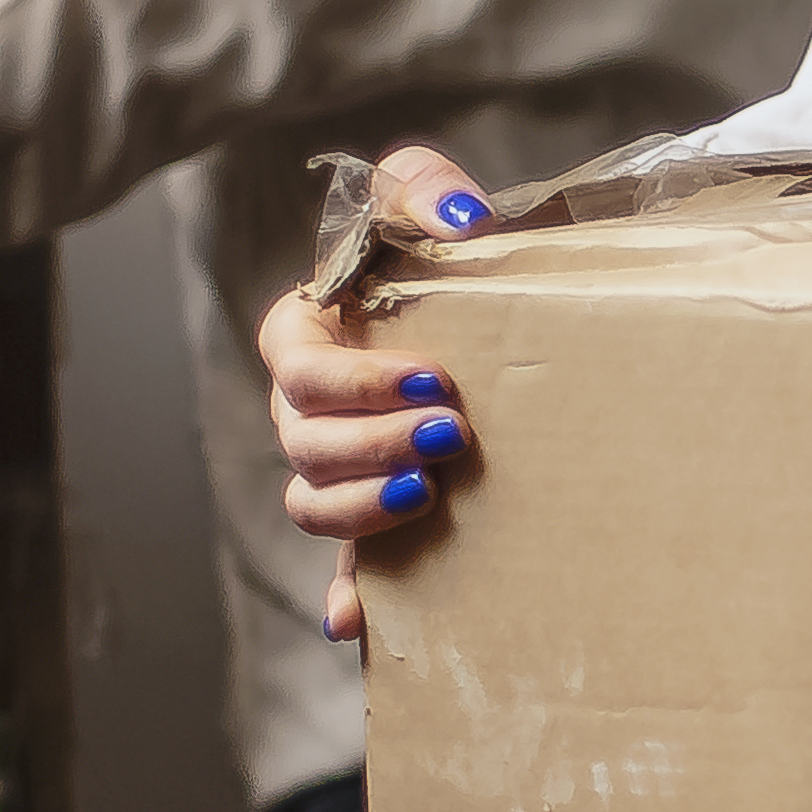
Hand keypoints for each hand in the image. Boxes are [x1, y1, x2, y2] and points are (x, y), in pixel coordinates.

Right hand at [260, 143, 503, 640]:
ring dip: (362, 508)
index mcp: (309, 337)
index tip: (430, 376)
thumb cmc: (458, 257)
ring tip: (429, 497)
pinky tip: (358, 622)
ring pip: (313, 502)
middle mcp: (312, 410)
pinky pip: (347, 567)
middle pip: (305, 440)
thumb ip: (425, 189)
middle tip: (450, 434)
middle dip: (371, 443)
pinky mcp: (379, 514)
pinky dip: (348, 595)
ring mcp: (340, 469)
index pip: (297, 364)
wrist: (514, 318)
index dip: (354, 379)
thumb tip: (459, 221)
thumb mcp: (436, 205)